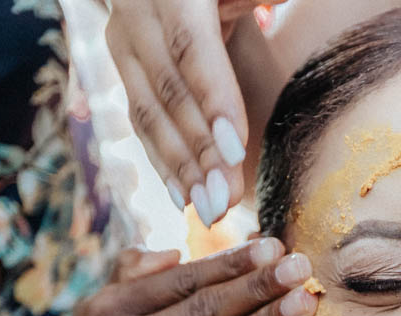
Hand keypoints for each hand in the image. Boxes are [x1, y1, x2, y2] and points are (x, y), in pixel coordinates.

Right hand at [55, 239, 316, 315]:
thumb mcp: (103, 309)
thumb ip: (133, 274)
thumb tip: (171, 252)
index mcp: (114, 307)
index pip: (184, 280)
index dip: (232, 263)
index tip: (274, 246)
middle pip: (205, 310)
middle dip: (259, 287)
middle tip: (301, 267)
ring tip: (303, 303)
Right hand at [105, 0, 286, 225]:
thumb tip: (276, 4)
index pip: (190, 50)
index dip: (213, 101)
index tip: (236, 151)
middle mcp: (136, 13)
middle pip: (168, 91)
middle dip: (198, 153)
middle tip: (227, 201)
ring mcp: (124, 41)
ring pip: (148, 112)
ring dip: (179, 168)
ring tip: (210, 211)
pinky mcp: (125, 65)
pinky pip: (141, 119)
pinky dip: (162, 161)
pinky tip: (183, 198)